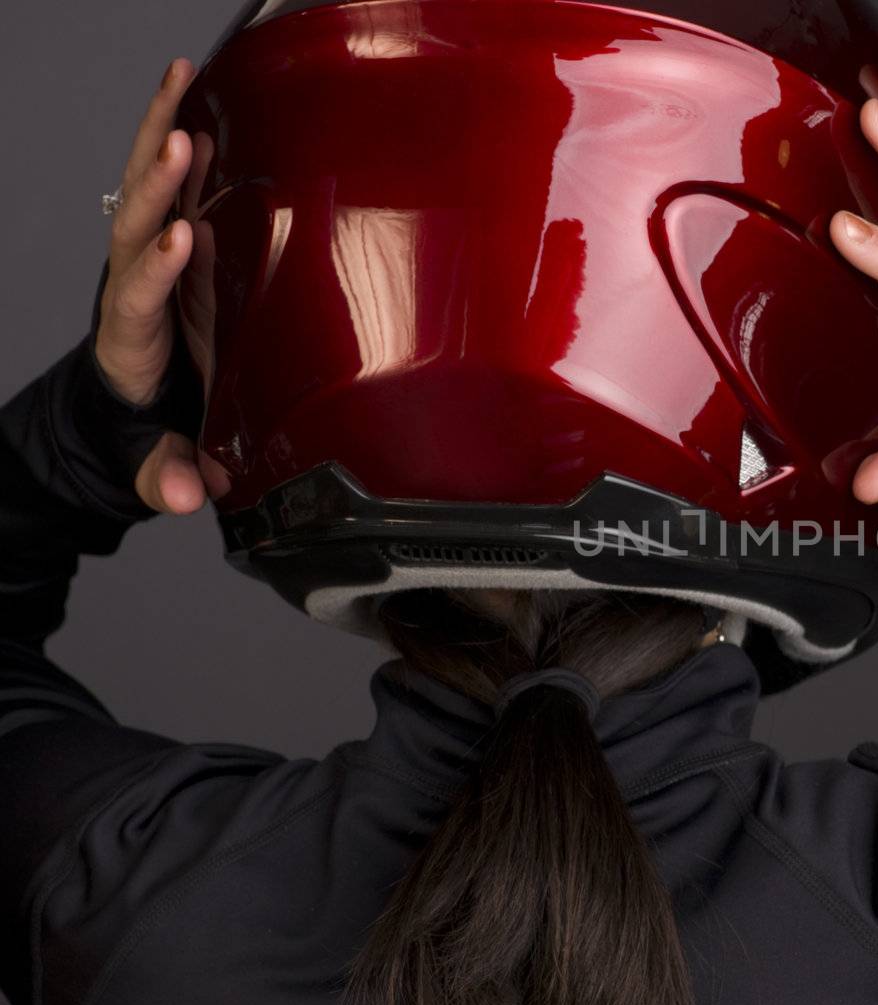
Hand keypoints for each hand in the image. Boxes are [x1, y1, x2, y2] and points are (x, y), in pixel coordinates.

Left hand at [95, 58, 205, 515]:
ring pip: (145, 187)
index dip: (159, 271)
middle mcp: (134, 286)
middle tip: (180, 142)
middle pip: (135, 224)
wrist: (125, 404)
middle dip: (155, 184)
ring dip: (161, 132)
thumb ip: (166, 474)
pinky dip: (178, 135)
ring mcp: (149, 259)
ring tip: (180, 80)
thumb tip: (185, 494)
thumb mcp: (154, 460)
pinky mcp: (170, 244)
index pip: (139, 297)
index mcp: (132, 339)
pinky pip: (168, 182)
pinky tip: (195, 96)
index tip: (182, 241)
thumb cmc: (149, 426)